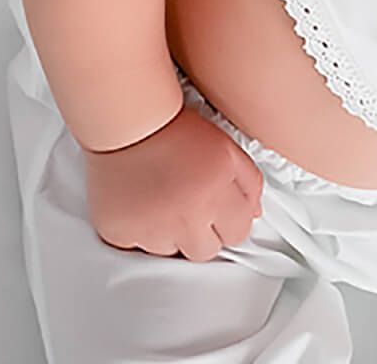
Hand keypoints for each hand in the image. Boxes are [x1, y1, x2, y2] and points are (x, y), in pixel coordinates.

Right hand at [84, 104, 264, 261]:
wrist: (127, 122)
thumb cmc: (176, 130)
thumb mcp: (225, 147)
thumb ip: (249, 181)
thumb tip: (255, 213)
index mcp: (216, 192)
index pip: (238, 233)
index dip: (231, 221)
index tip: (221, 210)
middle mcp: (186, 215)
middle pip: (206, 251)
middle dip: (203, 233)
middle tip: (191, 206)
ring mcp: (152, 228)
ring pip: (171, 253)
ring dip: (171, 234)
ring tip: (164, 202)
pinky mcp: (121, 234)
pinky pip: (137, 249)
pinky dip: (141, 233)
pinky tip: (142, 206)